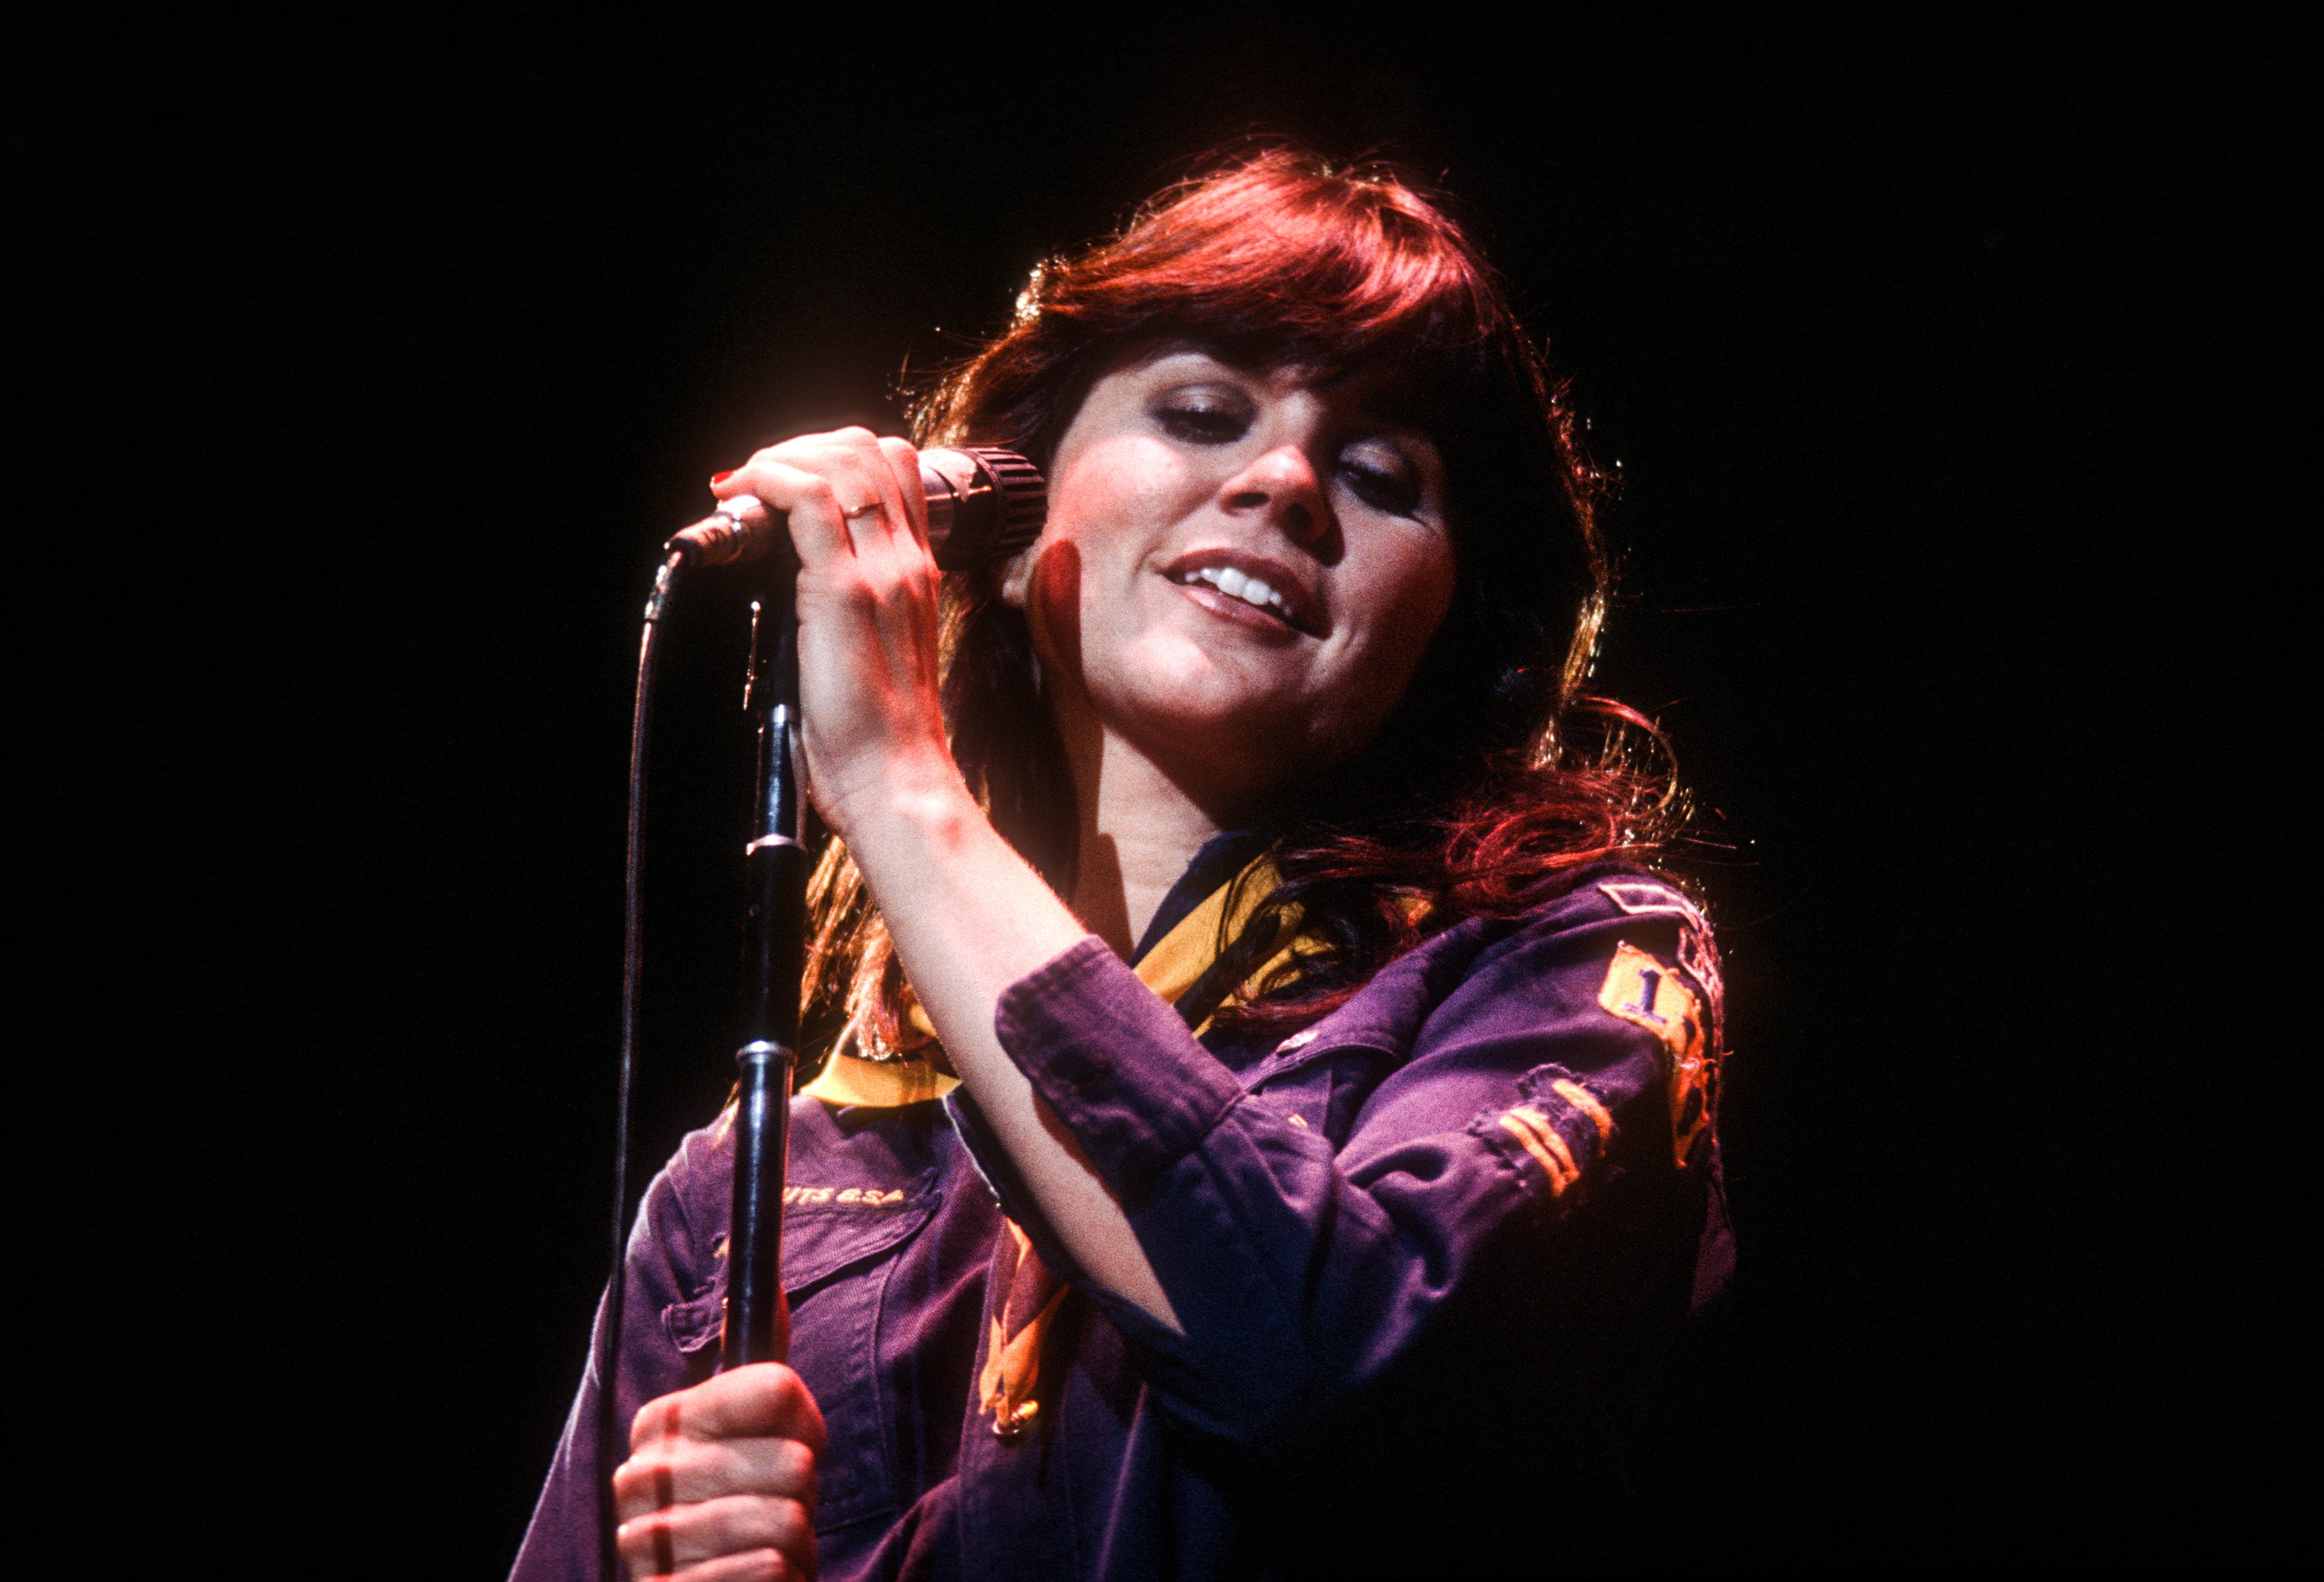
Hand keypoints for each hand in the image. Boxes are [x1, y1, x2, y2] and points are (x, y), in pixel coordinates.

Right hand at [612, 1363, 826, 1581]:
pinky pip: (767, 1572)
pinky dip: (783, 1580)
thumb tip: (774, 1287)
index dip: (806, 1423)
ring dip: (795, 1543)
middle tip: (780, 1507)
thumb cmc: (741, 1506)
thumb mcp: (750, 1434)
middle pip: (793, 1460)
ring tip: (769, 1547)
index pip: (777, 1387)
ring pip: (785, 1521)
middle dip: (804, 1493)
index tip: (793, 1443)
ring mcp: (646, 1543)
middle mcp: (640, 1476)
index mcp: (661, 1421)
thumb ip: (761, 1372)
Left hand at [709, 429, 968, 844]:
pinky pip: (807, 499)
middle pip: (868, 449)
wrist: (897, 780)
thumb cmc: (879, 735)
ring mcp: (880, 572)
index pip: (894, 469)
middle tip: (757, 482)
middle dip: (802, 447)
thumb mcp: (876, 650)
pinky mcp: (843, 592)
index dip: (834, 456)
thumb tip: (791, 572)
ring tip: (745, 489)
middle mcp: (907, 561)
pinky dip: (767, 482)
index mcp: (916, 573)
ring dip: (780, 458)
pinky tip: (743, 500)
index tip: (786, 484)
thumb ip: (848, 602)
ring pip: (840, 460)